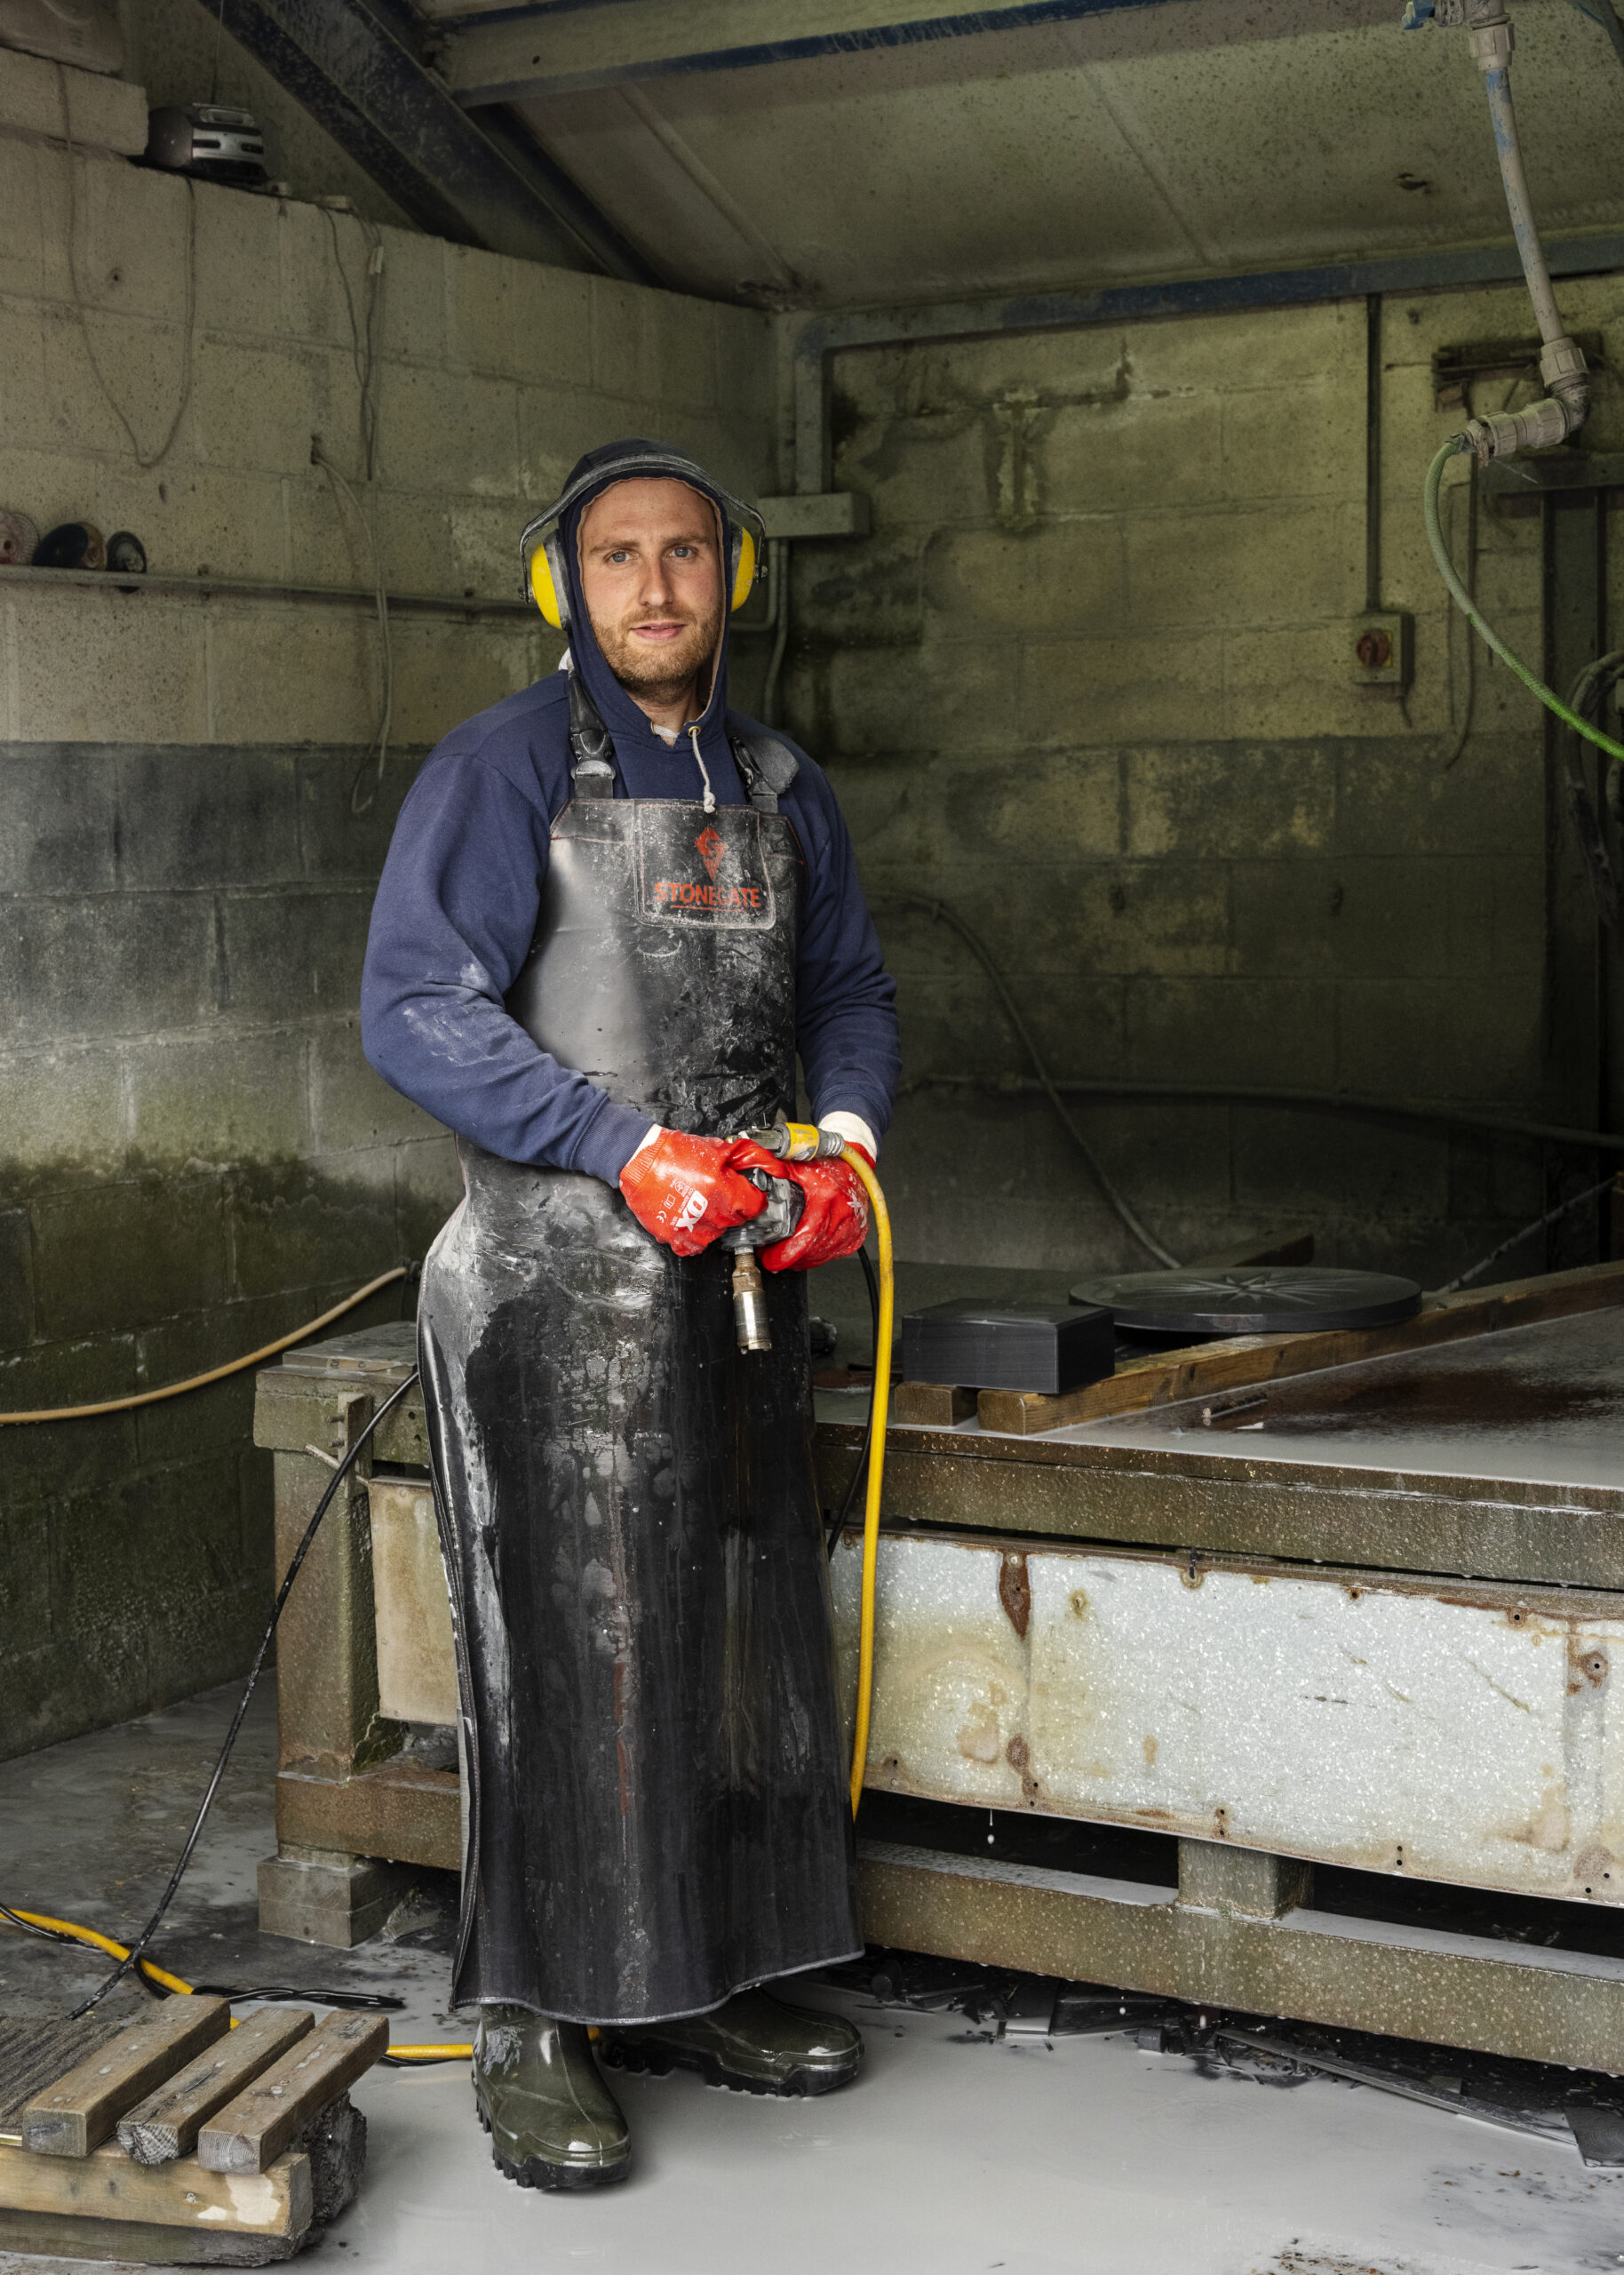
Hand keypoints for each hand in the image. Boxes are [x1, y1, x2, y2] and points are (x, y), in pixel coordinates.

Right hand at [619, 1128, 772, 1255]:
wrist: (640, 1160)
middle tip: (716, 1193)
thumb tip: (767, 1164)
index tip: (749, 1195)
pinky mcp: (674, 1236)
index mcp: (725, 1191)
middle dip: (731, 1206)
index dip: (754, 1198)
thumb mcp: (715, 1148)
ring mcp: (693, 1228)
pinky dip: (694, 1235)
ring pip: (717, 1233)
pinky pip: (695, 1245)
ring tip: (698, 1203)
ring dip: (713, 1220)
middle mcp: (712, 1213)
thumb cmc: (673, 1153)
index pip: (755, 1205)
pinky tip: (689, 1220)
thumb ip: (744, 1158)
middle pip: (737, 1219)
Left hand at [759, 1146, 870, 1272]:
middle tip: (771, 1256)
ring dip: (803, 1258)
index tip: (770, 1259)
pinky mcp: (855, 1234)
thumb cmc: (827, 1163)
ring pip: (823, 1255)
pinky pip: (835, 1253)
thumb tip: (748, 1181)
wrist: (853, 1162)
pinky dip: (819, 1255)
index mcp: (825, 1196)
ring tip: (786, 1253)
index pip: (804, 1237)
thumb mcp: (797, 1166)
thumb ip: (773, 1174)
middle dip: (788, 1258)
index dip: (785, 1254)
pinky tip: (807, 1253)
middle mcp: (841, 1213)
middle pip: (811, 1250)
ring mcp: (851, 1226)